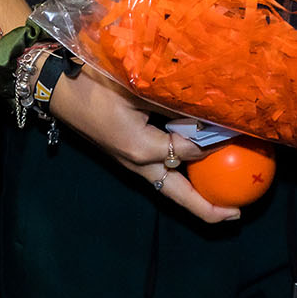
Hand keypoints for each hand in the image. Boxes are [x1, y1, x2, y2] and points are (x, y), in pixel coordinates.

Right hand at [47, 70, 239, 223]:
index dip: (213, 141)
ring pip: (169, 189)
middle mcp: (138, 164)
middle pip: (178, 195)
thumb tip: (205, 110)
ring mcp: (132, 163)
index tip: (235, 130)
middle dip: (208, 208)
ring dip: (196, 198)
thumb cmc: (96, 85)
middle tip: (237, 212)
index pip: (188, 150)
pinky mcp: (129, 156)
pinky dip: (182, 179)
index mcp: (141, 148)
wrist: (60, 90)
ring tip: (224, 200)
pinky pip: (161, 175)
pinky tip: (196, 169)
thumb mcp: (135, 89)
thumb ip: (171, 102)